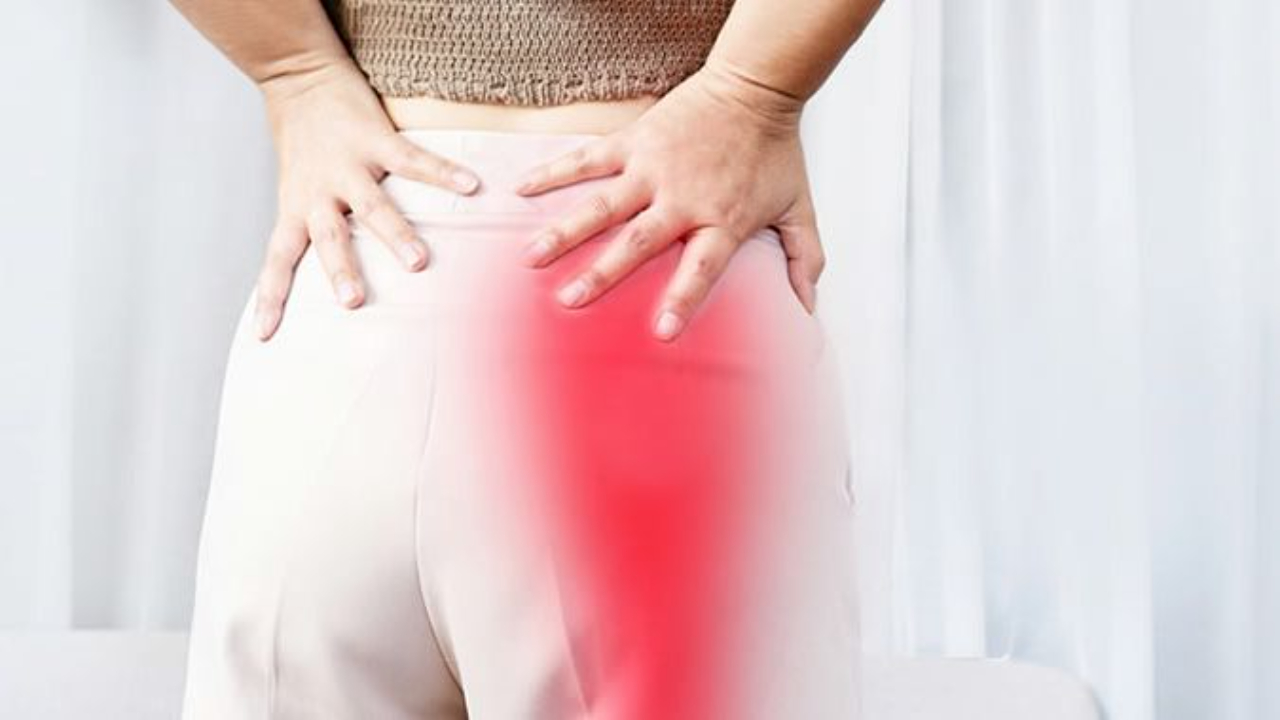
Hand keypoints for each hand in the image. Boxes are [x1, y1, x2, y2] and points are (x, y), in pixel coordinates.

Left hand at [253, 60, 480, 339]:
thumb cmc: (303, 142)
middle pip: (329, 237)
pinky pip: (413, 160)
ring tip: (418, 262)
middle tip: (354, 302)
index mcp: (296, 206)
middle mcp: (319, 191)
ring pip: (371, 205)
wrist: (297, 76)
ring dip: (395, 235)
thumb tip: (342, 277)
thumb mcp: (296, 188)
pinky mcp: (375, 137)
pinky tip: (470, 186)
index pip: (278, 258)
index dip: (270, 295)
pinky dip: (443, 173)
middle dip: (341, 270)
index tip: (265, 335)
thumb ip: (315, 226)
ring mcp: (348, 165)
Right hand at [515, 62, 825, 340]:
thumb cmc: (775, 151)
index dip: (684, 298)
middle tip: (569, 300)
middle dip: (601, 273)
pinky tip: (522, 190)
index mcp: (721, 219)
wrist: (756, 88)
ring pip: (602, 205)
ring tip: (531, 256)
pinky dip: (554, 173)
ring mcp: (653, 168)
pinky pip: (588, 159)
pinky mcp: (634, 141)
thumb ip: (804, 257)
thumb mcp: (800, 207)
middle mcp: (682, 198)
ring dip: (564, 230)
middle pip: (637, 243)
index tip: (663, 332)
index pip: (702, 268)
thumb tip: (808, 307)